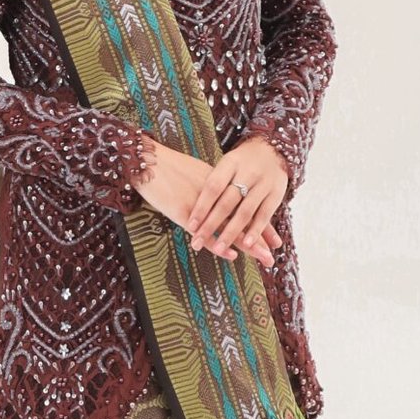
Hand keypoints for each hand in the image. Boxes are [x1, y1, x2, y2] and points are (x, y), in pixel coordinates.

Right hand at [134, 135, 286, 267]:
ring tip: (264, 258)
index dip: (259, 222)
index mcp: (219, 183)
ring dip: (248, 244)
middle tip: (274, 252)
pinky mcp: (184, 212)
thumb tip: (219, 198)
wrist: (145, 160)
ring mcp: (201, 204)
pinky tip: (231, 254)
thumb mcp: (194, 173)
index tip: (273, 237)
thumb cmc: (167, 166)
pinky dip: (219, 244)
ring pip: (230, 226)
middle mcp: (215, 194)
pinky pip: (206, 231)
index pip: (245, 206)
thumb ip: (210, 185)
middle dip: (260, 237)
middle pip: (243, 217)